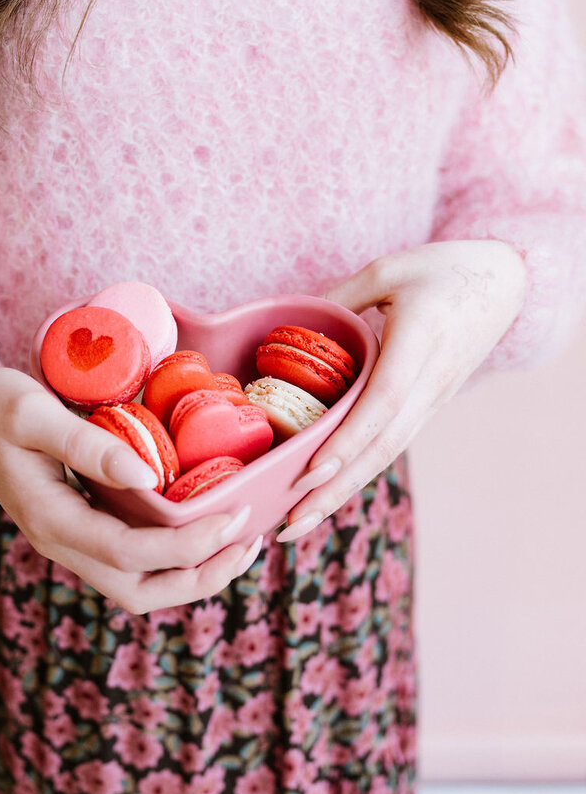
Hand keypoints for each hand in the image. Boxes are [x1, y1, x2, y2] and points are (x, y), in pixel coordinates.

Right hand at [0, 350, 260, 612]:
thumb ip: (86, 445)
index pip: (132, 554)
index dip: (189, 545)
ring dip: (192, 576)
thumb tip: (148, 476)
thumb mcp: (32, 412)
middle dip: (201, 577)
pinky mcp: (80, 531)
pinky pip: (132, 565)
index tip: (236, 517)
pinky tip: (204, 530)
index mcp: (51, 520)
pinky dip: (174, 559)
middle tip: (250, 541)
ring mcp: (70, 543)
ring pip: (138, 587)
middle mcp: (61, 544)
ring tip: (240, 543)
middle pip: (140, 591)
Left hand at [278, 240, 527, 541]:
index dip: (347, 441)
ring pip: (387, 454)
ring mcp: (434, 399)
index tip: (309, 472)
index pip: (383, 402)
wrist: (504, 283)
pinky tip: (327, 492)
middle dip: (334, 490)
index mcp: (421, 340)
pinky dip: (358, 472)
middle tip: (289, 524)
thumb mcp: (387, 269)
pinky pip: (391, 444)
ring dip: (342, 492)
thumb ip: (339, 300)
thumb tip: (290, 331)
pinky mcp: (429, 406)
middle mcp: (430, 381)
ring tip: (298, 522)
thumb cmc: (443, 269)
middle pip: (383, 447)